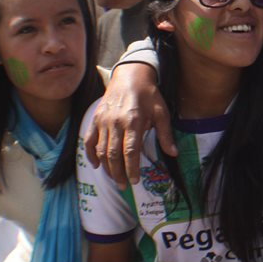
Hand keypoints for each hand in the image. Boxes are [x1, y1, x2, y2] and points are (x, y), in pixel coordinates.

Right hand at [83, 62, 171, 188]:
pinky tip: (96, 165)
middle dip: (118, 173)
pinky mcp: (95, 119)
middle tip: (124, 186)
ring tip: (115, 178)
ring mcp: (103, 121)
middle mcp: (116, 122)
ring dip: (106, 167)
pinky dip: (90, 154)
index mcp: (134, 121)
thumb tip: (173, 154)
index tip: (135, 180)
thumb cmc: (149, 95)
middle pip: (113, 154)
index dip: (132, 168)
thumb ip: (166, 134)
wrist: (130, 75)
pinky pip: (88, 140)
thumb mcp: (162, 112)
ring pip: (101, 150)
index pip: (130, 151)